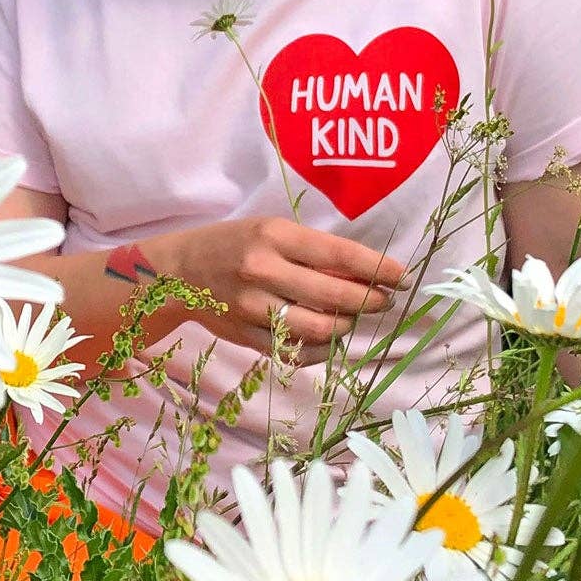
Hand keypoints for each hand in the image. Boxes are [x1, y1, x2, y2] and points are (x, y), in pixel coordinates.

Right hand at [151, 217, 408, 355]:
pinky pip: (295, 350)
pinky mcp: (246, 336)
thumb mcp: (271, 230)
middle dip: (369, 301)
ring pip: (317, 328)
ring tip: (354, 318)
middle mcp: (262, 270)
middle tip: (385, 300)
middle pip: (333, 296)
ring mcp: (253, 307)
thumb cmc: (234, 243)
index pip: (338, 255)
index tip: (402, 277)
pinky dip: (320, 348)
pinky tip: (327, 337)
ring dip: (346, 326)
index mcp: (273, 235)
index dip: (377, 268)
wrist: (178, 273)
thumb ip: (313, 251)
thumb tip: (368, 274)